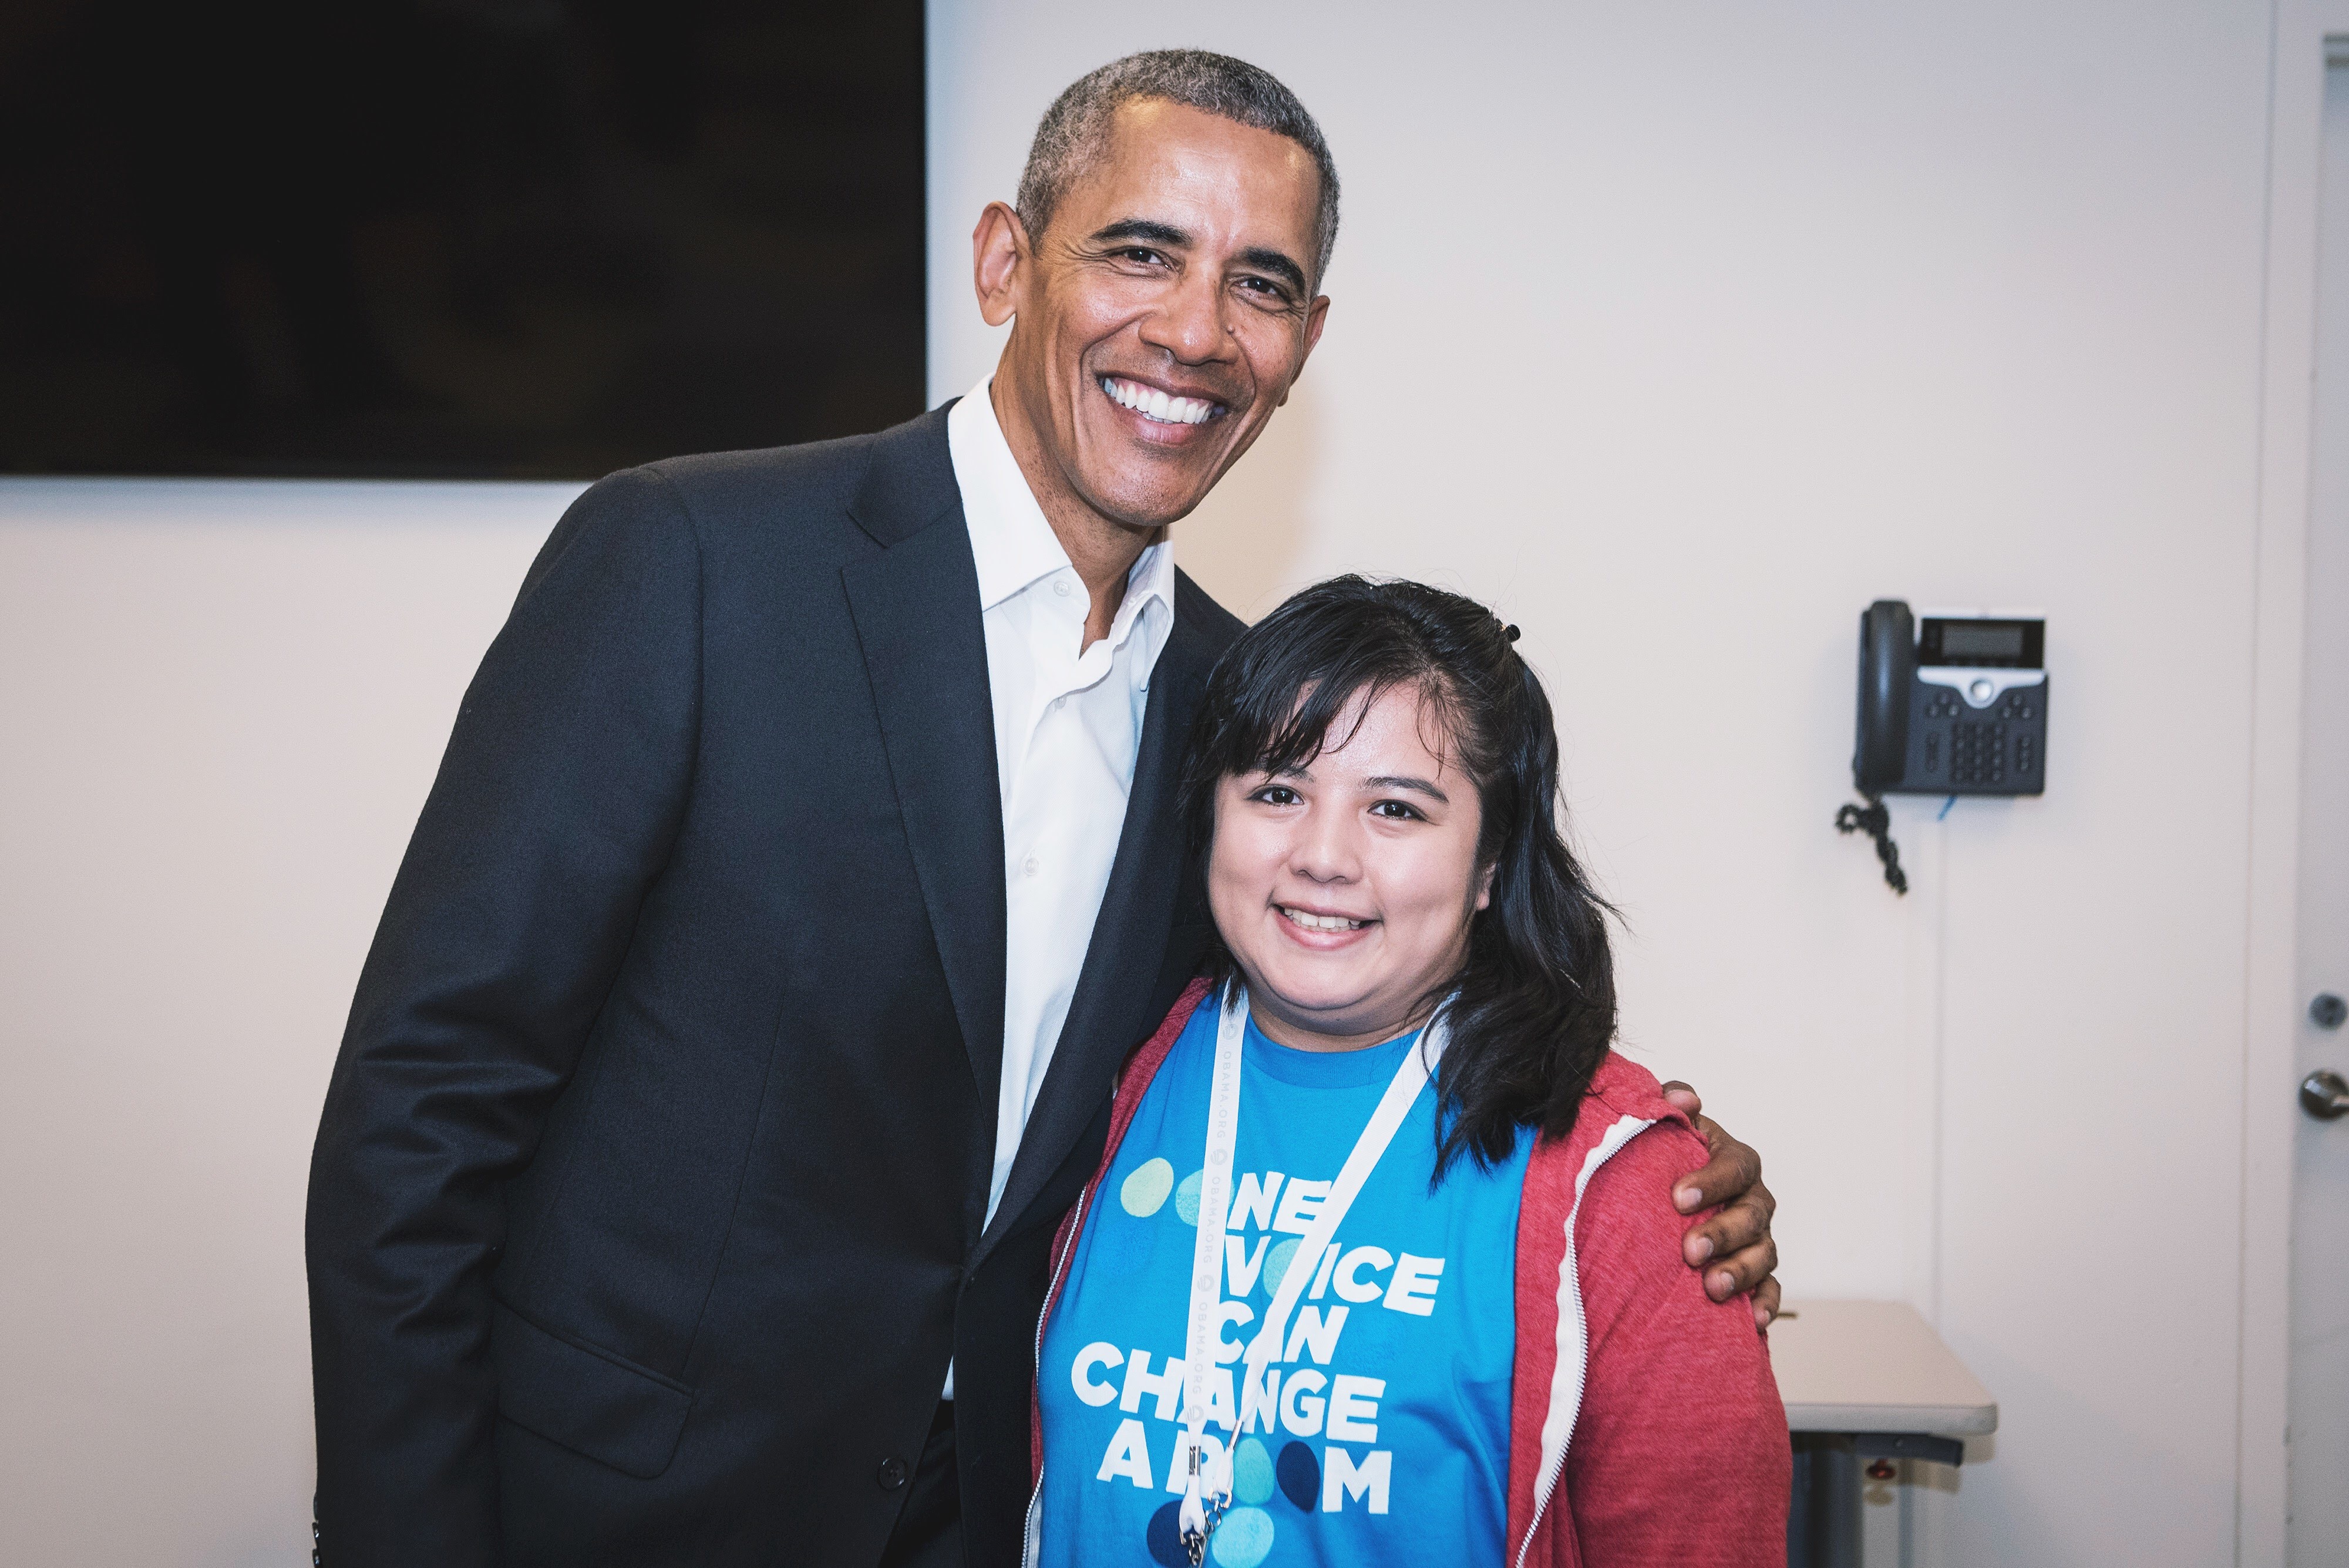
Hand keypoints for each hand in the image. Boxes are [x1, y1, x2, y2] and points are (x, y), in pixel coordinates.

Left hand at [1659, 1081, 1779, 1329]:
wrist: (1660, 1200)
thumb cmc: (1664, 1162)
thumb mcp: (1664, 1129)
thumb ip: (1670, 1107)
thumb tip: (1683, 1098)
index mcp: (1733, 1161)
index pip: (1736, 1166)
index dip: (1712, 1181)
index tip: (1678, 1197)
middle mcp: (1752, 1199)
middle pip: (1753, 1215)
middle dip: (1723, 1233)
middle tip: (1691, 1250)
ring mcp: (1756, 1238)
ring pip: (1764, 1254)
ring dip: (1741, 1271)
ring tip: (1712, 1287)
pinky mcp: (1755, 1275)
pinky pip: (1770, 1291)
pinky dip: (1764, 1306)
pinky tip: (1752, 1322)